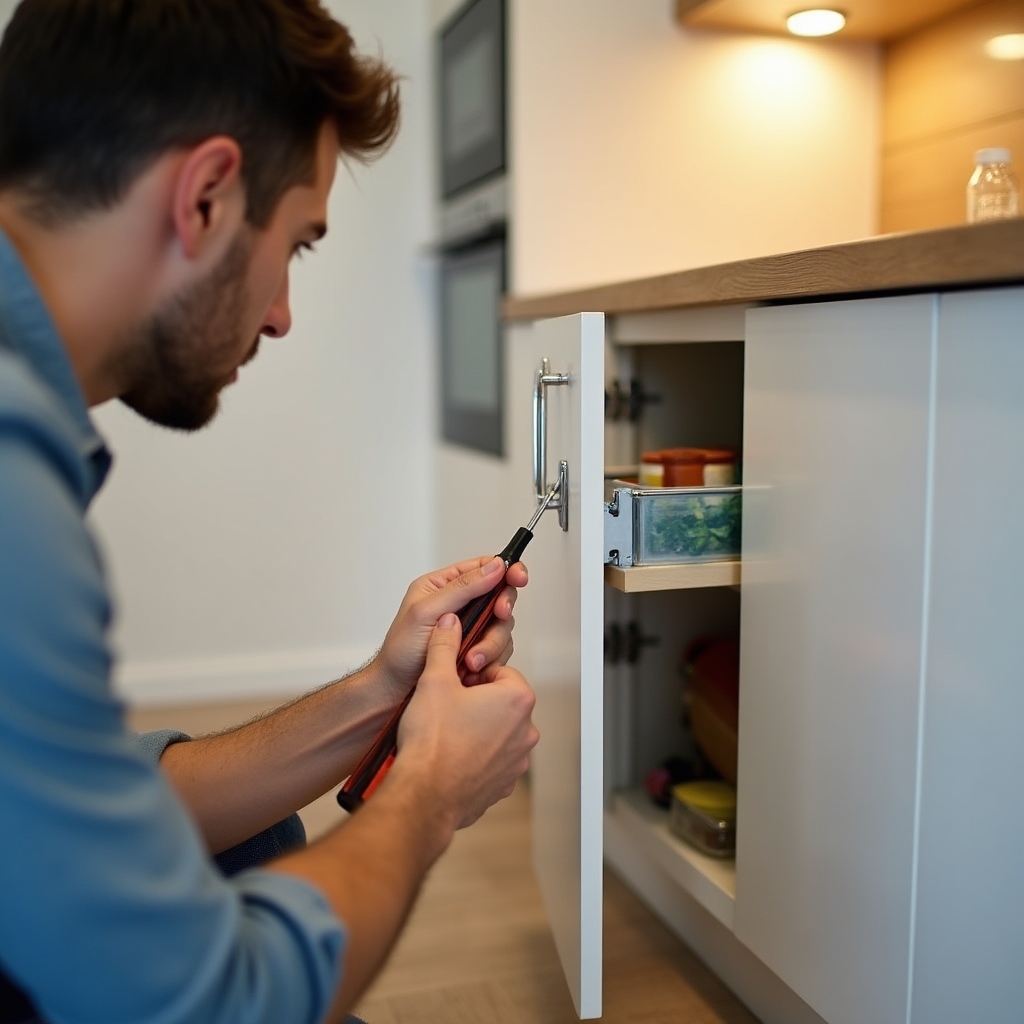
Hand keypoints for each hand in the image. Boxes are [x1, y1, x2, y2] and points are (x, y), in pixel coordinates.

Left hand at [375, 556, 527, 696]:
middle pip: (499, 597)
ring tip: (472, 659)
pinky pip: (499, 650)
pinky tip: (472, 669)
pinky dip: (490, 659)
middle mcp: (459, 605)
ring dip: (491, 643)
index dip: (506, 570)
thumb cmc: (399, 652)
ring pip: (501, 627)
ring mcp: (470, 629)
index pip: (483, 568)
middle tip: (499, 615)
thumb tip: (495, 567)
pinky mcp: (476, 650)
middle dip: (501, 610)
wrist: (394, 691)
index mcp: (443, 586)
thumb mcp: (426, 612)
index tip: (518, 578)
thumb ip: (462, 588)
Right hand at [396, 613, 538, 828]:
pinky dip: (475, 757)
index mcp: (517, 699)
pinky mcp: (504, 785)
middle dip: (476, 701)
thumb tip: (450, 622)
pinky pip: (492, 761)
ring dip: (477, 729)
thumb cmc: (431, 741)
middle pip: (500, 701)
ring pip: (497, 732)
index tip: (453, 683)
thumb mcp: (434, 679)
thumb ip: (445, 645)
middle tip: (446, 707)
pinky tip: (450, 756)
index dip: (472, 674)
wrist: (423, 795)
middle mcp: (525, 730)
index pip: (499, 671)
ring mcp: (516, 761)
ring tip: (446, 733)